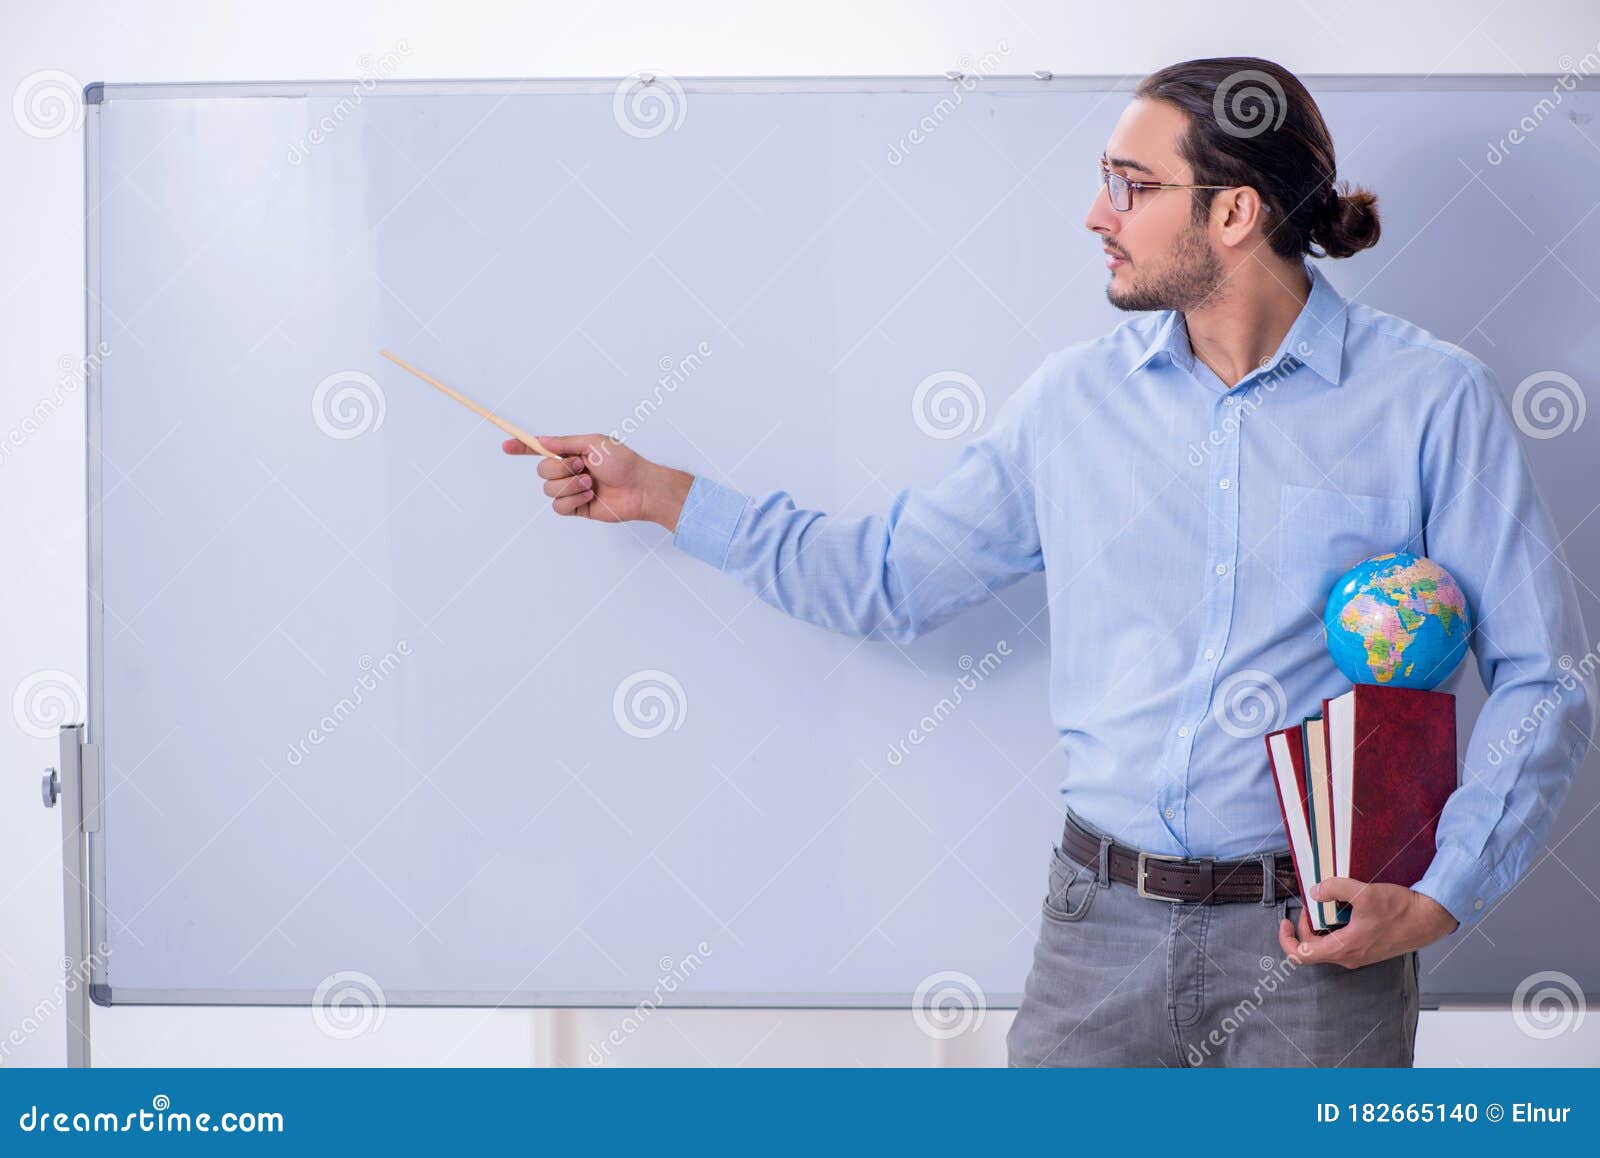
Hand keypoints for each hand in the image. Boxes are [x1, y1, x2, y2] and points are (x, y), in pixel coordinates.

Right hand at [503, 433, 693, 529]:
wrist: (640, 488)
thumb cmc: (623, 462)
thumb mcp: (594, 443)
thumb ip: (565, 443)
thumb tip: (541, 441)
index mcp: (572, 452)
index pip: (541, 449)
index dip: (522, 448)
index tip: (505, 446)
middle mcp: (569, 471)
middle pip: (542, 471)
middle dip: (560, 469)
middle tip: (582, 466)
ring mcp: (572, 490)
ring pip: (549, 489)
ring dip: (569, 485)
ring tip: (590, 483)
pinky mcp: (577, 508)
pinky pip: (559, 507)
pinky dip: (573, 500)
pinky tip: (590, 496)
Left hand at [1276, 876, 1458, 968]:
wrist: (1429, 919)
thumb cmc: (1400, 909)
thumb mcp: (1363, 893)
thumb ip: (1334, 889)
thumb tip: (1315, 891)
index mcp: (1343, 949)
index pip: (1301, 955)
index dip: (1286, 938)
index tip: (1285, 920)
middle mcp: (1349, 957)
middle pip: (1312, 948)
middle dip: (1305, 926)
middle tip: (1311, 905)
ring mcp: (1359, 955)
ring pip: (1328, 945)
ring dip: (1321, 926)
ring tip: (1326, 905)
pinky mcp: (1368, 949)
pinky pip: (1342, 942)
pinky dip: (1335, 928)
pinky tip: (1343, 910)